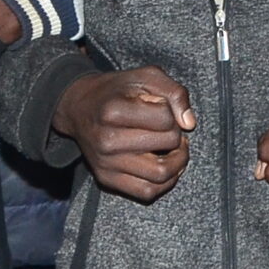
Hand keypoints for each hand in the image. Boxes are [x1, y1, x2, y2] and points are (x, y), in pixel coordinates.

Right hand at [54, 68, 195, 203]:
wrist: (79, 107)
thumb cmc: (116, 91)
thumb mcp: (146, 76)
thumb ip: (174, 93)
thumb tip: (189, 124)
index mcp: (114, 111)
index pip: (165, 119)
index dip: (172, 112)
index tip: (161, 109)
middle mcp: (107, 140)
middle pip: (168, 145)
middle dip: (177, 135)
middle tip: (169, 129)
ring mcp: (106, 163)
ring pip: (160, 175)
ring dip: (178, 162)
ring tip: (174, 149)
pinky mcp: (107, 179)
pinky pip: (147, 192)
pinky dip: (165, 182)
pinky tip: (166, 165)